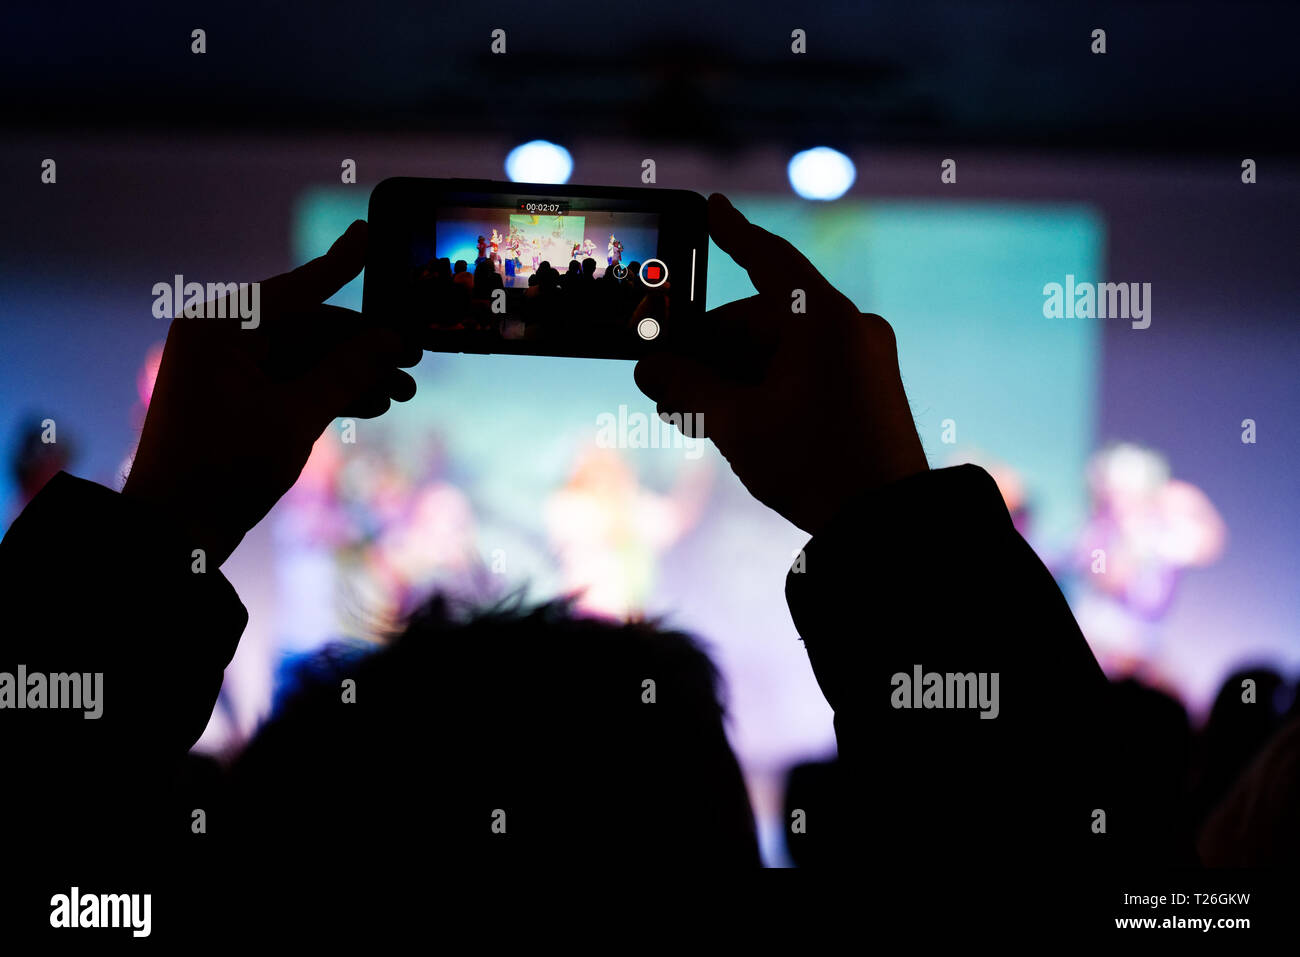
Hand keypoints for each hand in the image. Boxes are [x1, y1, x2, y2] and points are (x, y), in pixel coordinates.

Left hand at [123, 220, 421, 564]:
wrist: (175, 534)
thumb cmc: (224, 468)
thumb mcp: (297, 416)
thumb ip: (348, 370)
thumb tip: (392, 338)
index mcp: (221, 326)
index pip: (298, 287)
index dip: (342, 264)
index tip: (372, 233)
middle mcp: (221, 338)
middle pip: (309, 327)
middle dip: (364, 345)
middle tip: (414, 357)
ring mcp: (227, 370)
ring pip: (306, 357)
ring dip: (354, 373)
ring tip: (403, 391)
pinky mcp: (236, 400)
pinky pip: (292, 382)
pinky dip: (330, 392)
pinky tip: (373, 403)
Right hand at [634, 194, 926, 534]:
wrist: (889, 523)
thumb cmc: (815, 466)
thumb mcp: (735, 422)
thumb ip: (684, 385)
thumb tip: (651, 366)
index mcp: (822, 319)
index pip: (767, 258)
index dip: (732, 233)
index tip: (710, 207)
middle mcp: (849, 328)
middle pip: (759, 319)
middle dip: (707, 351)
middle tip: (662, 384)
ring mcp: (863, 359)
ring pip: (778, 350)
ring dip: (730, 376)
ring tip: (689, 413)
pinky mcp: (867, 389)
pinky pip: (804, 370)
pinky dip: (764, 386)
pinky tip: (730, 419)